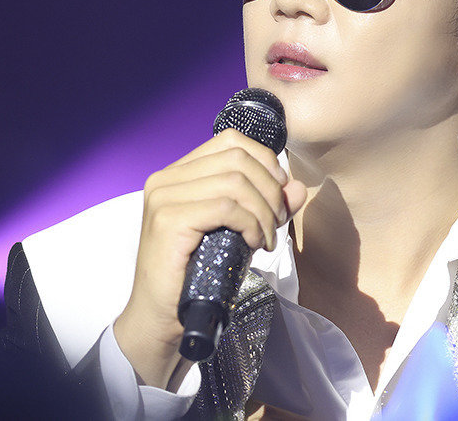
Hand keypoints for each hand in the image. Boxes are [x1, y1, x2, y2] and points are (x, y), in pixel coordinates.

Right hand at [113, 129, 306, 389]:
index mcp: (178, 172)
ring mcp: (164, 197)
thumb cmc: (197, 272)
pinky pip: (226, 207)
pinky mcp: (168, 220)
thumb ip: (267, 204)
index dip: (264, 160)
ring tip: (266, 237)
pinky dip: (250, 223)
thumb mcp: (238, 230)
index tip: (279, 192)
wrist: (160, 317)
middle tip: (277, 222)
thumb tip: (297, 187)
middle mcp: (166, 177)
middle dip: (269, 189)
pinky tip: (254, 242)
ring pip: (235, 181)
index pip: (230, 140)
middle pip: (237, 158)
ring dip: (263, 211)